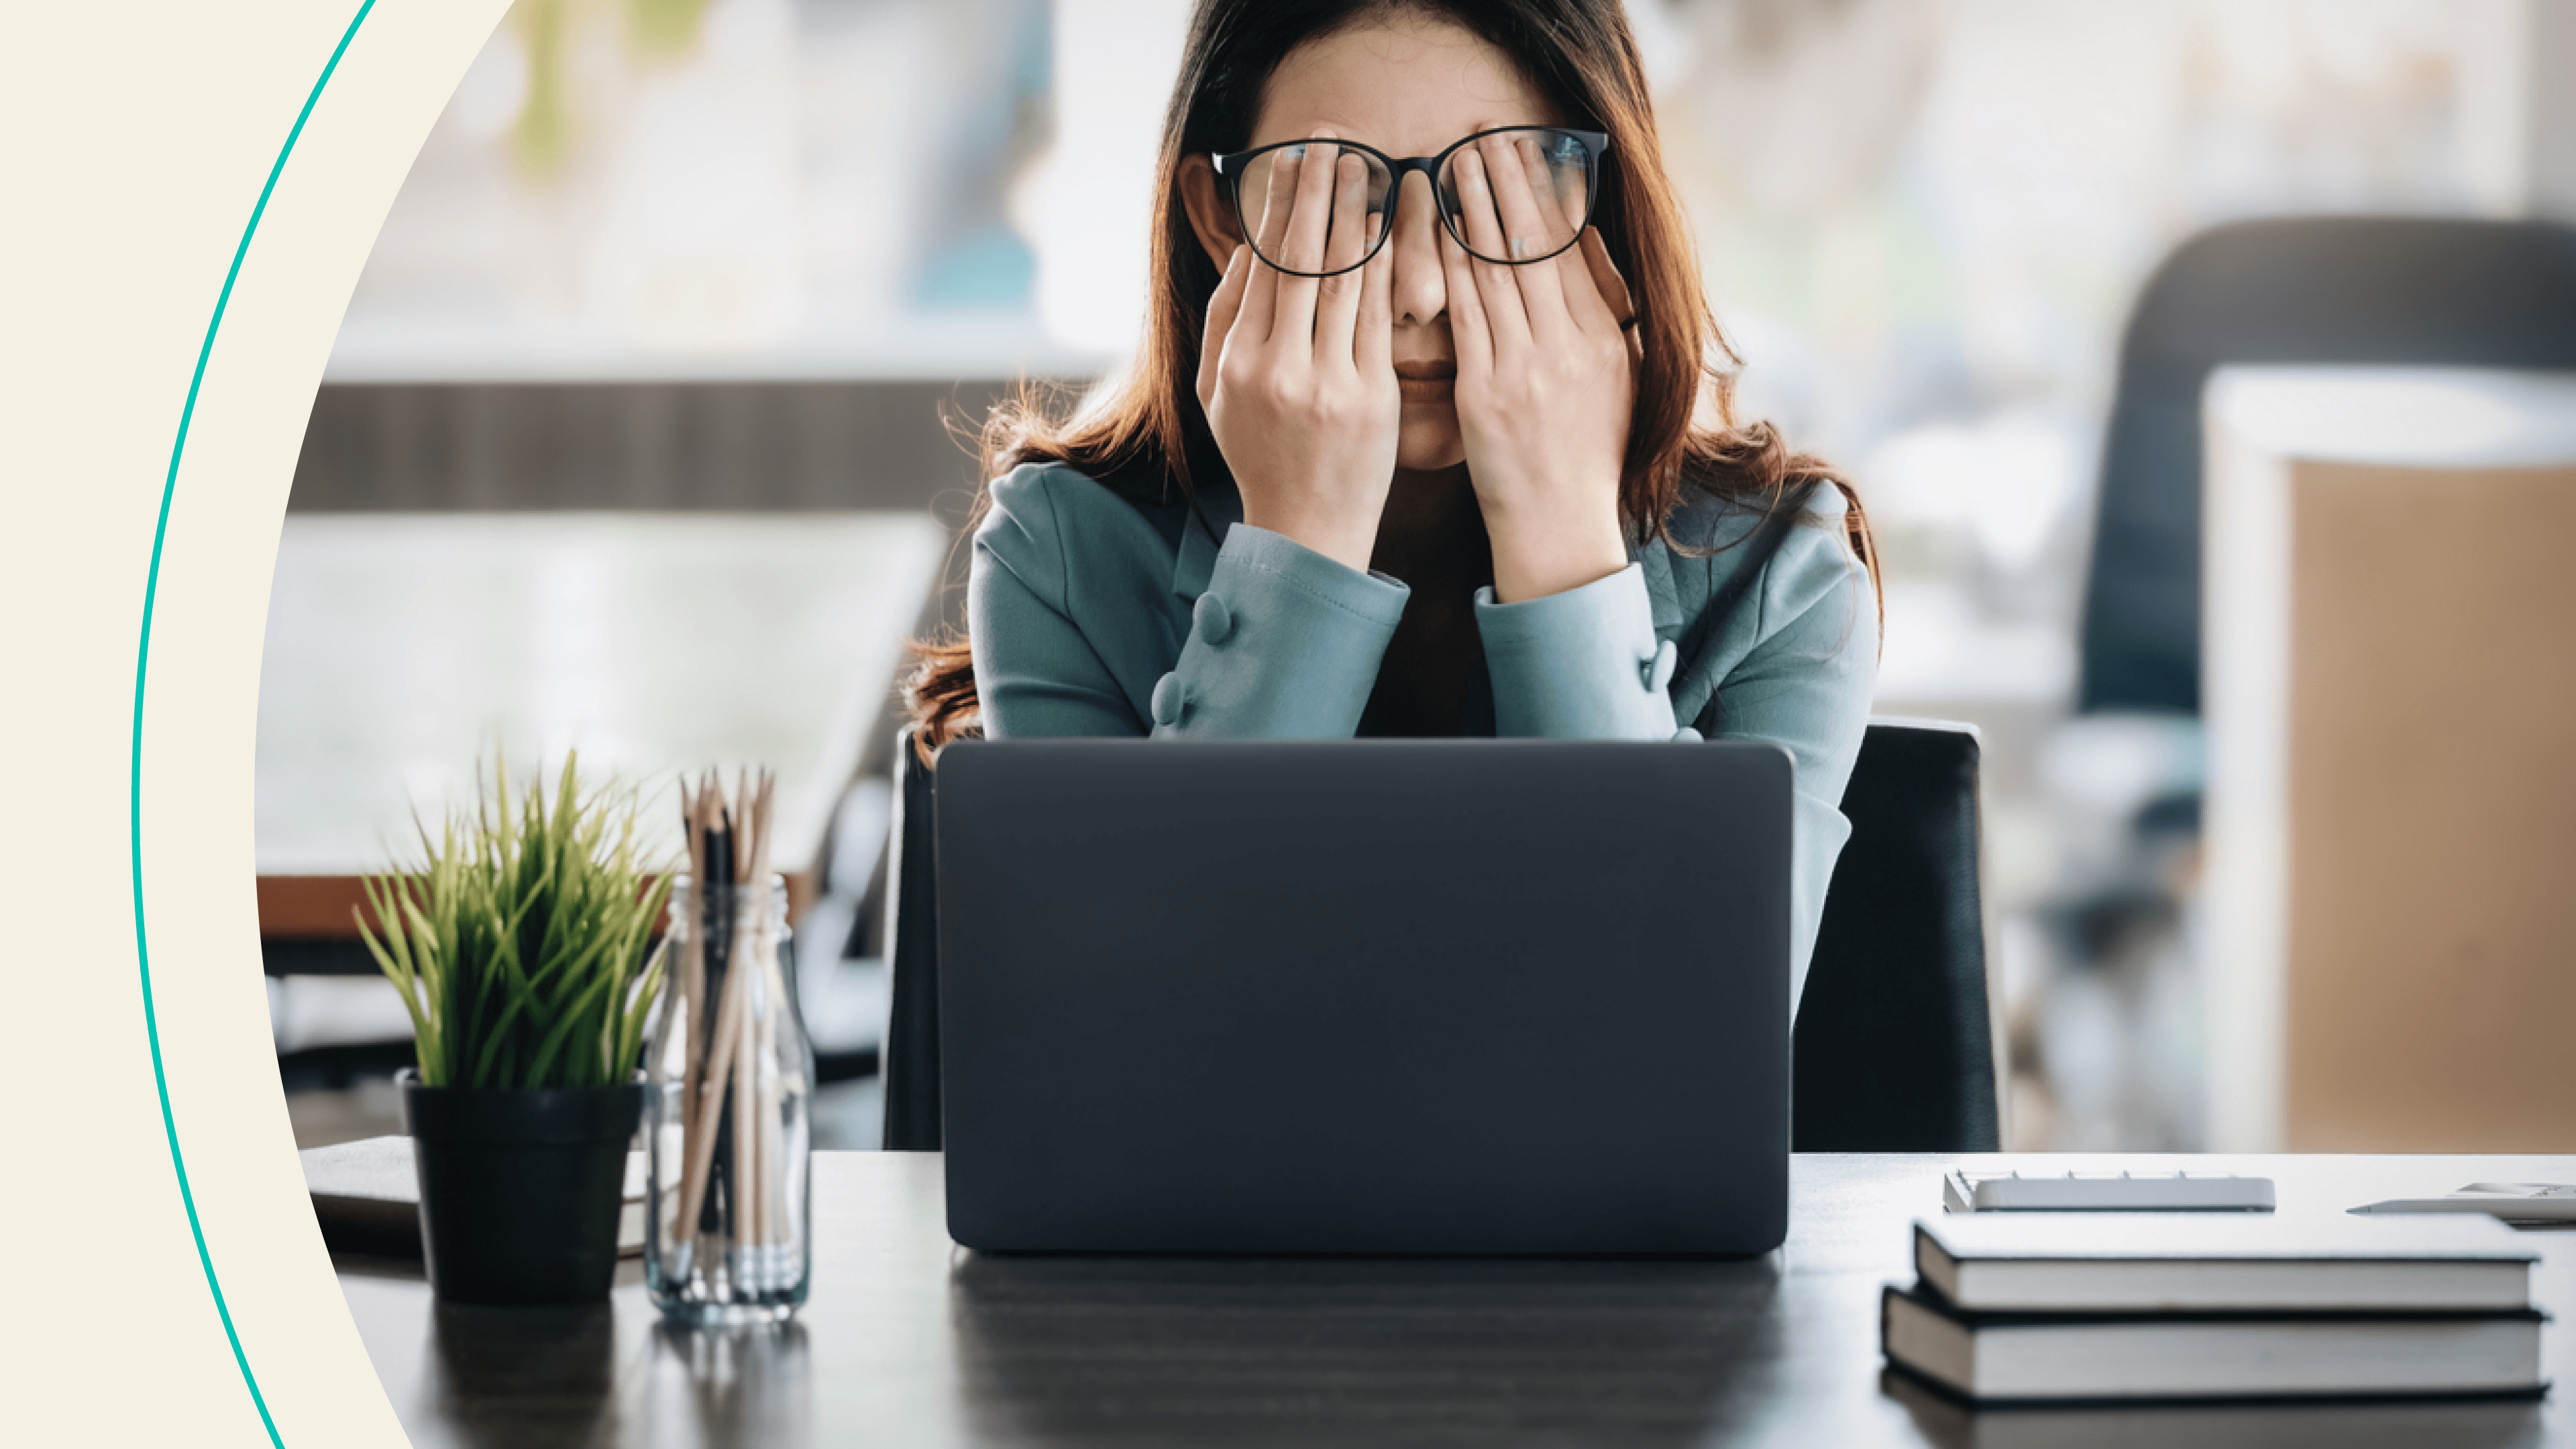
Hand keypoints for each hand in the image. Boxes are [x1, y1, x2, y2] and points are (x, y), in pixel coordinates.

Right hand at [1196, 133, 1399, 573]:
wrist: (1307, 531)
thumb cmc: (1262, 457)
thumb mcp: (1218, 394)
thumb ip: (1225, 321)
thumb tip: (1246, 252)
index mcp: (1238, 363)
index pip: (1262, 265)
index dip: (1280, 206)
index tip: (1293, 160)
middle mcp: (1279, 368)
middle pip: (1300, 260)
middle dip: (1317, 191)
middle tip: (1331, 140)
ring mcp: (1328, 383)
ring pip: (1343, 280)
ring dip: (1355, 214)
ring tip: (1365, 166)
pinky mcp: (1372, 399)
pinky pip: (1379, 319)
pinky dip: (1384, 268)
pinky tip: (1390, 229)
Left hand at [1441, 134, 1638, 601]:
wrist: (1562, 529)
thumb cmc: (1584, 457)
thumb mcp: (1617, 379)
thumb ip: (1606, 311)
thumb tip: (1591, 246)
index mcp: (1603, 338)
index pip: (1572, 247)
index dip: (1546, 191)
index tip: (1525, 147)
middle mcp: (1570, 345)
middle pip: (1536, 245)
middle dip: (1508, 181)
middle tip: (1484, 131)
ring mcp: (1528, 368)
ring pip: (1499, 270)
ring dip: (1475, 208)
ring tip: (1456, 160)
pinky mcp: (1488, 393)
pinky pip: (1466, 315)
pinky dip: (1450, 267)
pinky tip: (1433, 230)